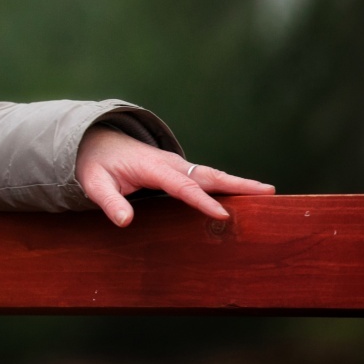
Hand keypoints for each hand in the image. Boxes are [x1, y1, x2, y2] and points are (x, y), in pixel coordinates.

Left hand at [75, 126, 274, 226]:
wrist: (95, 141)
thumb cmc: (95, 165)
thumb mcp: (94, 183)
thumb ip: (109, 202)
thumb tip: (124, 221)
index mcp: (151, 167)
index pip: (181, 186)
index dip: (201, 201)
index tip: (222, 215)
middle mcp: (168, 163)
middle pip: (207, 175)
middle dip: (236, 184)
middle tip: (268, 192)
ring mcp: (175, 165)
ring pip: (210, 175)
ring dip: (238, 184)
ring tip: (268, 193)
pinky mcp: (177, 170)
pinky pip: (205, 178)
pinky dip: (226, 185)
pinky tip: (242, 196)